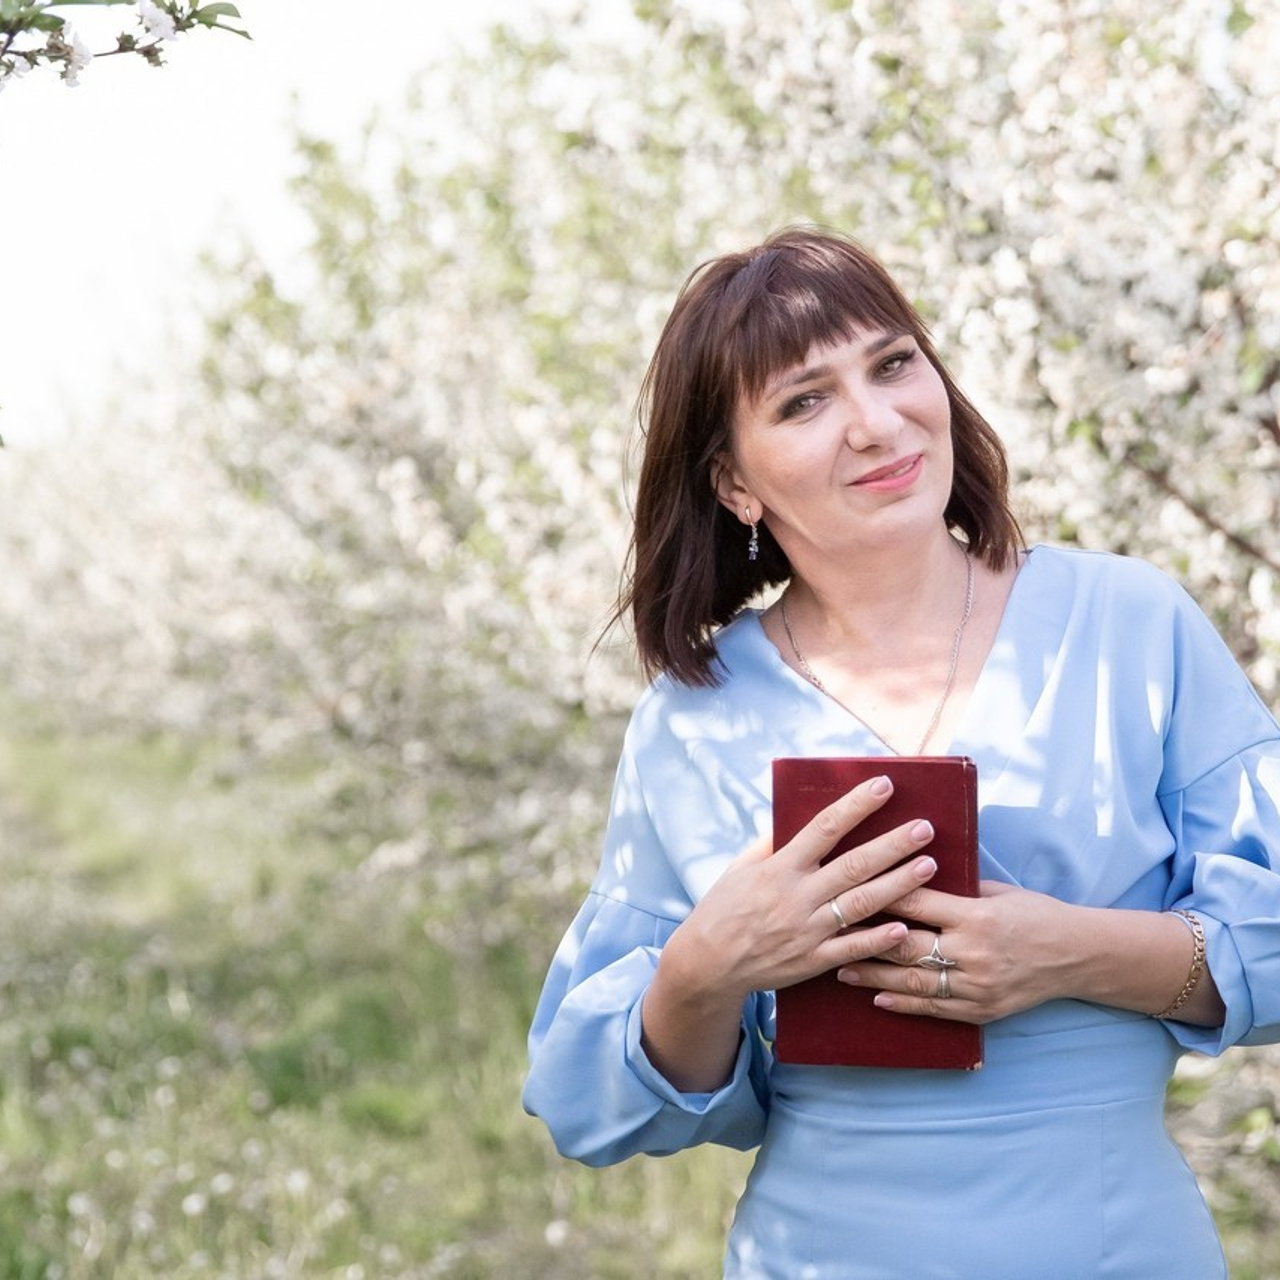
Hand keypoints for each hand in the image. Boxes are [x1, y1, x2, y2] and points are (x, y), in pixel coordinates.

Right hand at [663, 774, 939, 1004]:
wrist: (708, 962)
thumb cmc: (723, 909)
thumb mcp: (739, 869)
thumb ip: (769, 845)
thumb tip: (791, 818)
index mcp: (780, 867)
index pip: (824, 827)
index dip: (856, 805)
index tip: (884, 785)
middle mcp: (797, 895)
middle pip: (854, 864)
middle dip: (892, 844)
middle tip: (924, 828)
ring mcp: (808, 930)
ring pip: (861, 903)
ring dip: (898, 884)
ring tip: (928, 866)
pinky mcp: (813, 960)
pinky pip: (852, 948)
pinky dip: (879, 939)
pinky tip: (906, 927)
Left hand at [836, 881, 1074, 1023]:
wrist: (1077, 956)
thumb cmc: (1035, 913)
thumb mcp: (997, 891)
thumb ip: (956, 889)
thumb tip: (911, 874)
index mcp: (975, 915)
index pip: (916, 903)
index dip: (879, 896)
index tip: (847, 890)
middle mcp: (973, 953)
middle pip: (906, 946)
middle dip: (865, 940)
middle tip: (831, 933)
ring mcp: (977, 986)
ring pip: (914, 983)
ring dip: (874, 976)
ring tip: (841, 969)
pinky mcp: (982, 1010)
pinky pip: (935, 1010)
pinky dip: (904, 1004)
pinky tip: (878, 997)